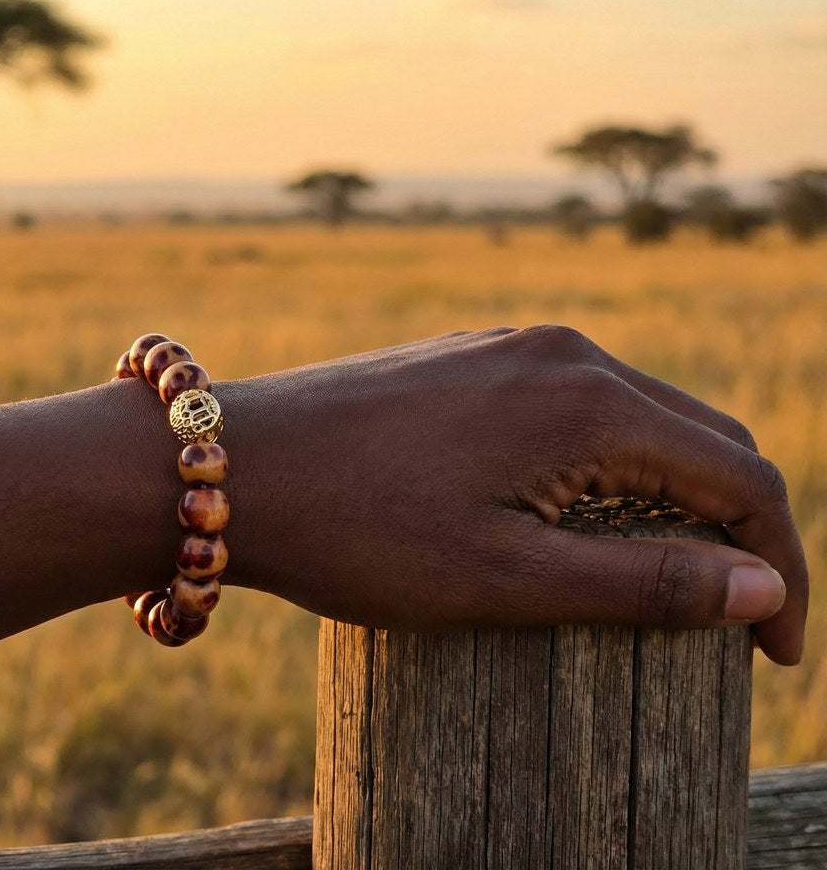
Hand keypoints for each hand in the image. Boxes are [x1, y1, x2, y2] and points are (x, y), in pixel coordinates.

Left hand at [224, 326, 806, 664]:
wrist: (230, 466)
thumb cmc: (356, 530)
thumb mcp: (502, 577)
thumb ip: (640, 583)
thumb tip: (758, 589)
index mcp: (587, 401)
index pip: (740, 478)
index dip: (777, 568)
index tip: (774, 653)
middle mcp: (562, 354)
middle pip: (701, 440)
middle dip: (738, 530)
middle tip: (736, 621)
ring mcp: (510, 348)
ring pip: (639, 421)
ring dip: (674, 498)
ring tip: (668, 579)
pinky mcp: (469, 362)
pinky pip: (574, 409)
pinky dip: (611, 467)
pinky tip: (585, 517)